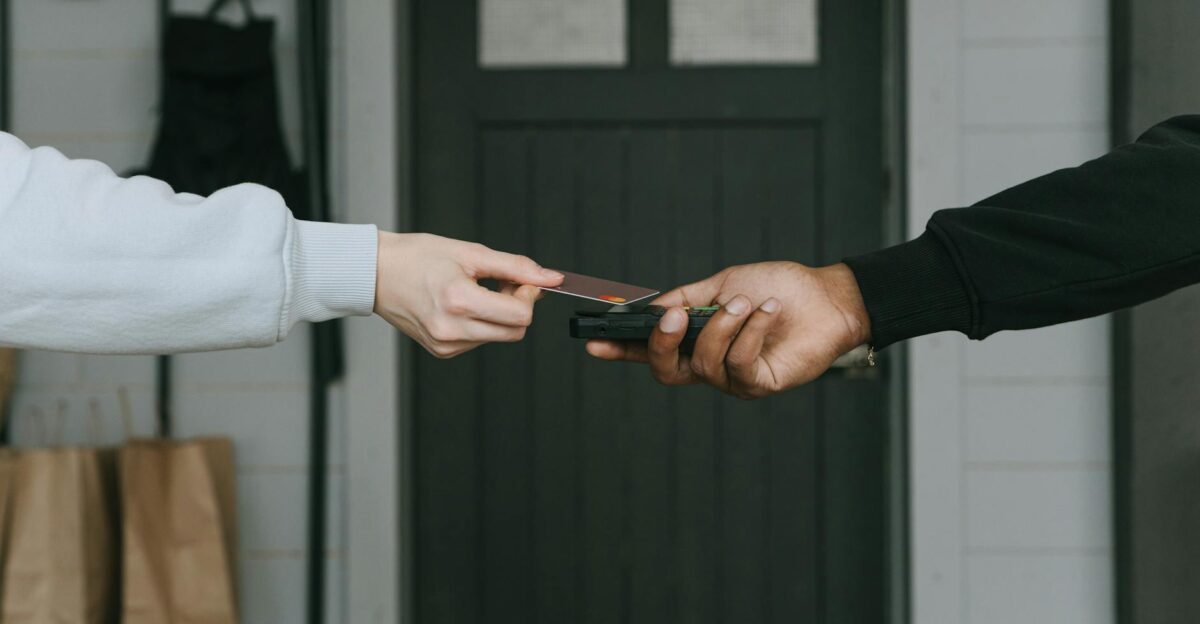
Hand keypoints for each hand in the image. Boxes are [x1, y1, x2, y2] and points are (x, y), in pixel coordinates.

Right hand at [374, 232, 562, 357]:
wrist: (376, 273)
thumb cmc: (416, 257)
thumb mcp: (470, 252)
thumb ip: (515, 267)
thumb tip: (550, 278)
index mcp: (459, 301)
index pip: (521, 316)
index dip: (529, 296)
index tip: (522, 281)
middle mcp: (452, 329)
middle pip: (515, 331)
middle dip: (517, 307)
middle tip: (501, 284)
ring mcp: (446, 344)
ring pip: (499, 336)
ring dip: (499, 315)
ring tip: (477, 291)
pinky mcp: (442, 351)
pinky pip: (479, 341)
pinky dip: (481, 323)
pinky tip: (463, 305)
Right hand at [586, 262, 869, 398]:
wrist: (826, 296)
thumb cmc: (777, 287)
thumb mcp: (723, 285)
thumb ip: (685, 299)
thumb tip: (650, 311)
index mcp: (695, 340)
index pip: (650, 351)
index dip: (620, 350)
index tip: (593, 342)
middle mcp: (710, 364)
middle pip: (666, 370)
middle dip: (661, 344)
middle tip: (674, 318)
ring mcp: (733, 378)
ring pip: (703, 363)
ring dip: (723, 326)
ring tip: (747, 301)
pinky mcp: (760, 384)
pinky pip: (739, 364)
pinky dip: (751, 332)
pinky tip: (767, 311)